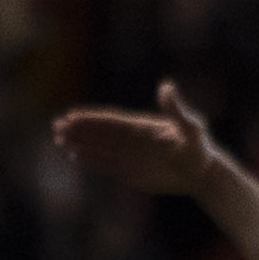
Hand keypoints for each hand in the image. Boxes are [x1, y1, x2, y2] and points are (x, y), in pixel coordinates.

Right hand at [48, 83, 232, 196]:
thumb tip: (166, 86)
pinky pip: (105, 164)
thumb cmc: (198, 150)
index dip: (90, 119)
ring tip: (59, 138)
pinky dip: (90, 159)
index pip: (109, 122)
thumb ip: (176, 109)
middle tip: (56, 126)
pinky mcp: (130, 171)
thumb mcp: (189, 128)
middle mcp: (131, 139)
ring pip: (99, 147)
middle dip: (78, 129)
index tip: (71, 117)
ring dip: (79, 142)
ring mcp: (130, 155)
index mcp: (140, 127)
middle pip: (99, 133)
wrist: (202, 173)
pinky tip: (75, 155)